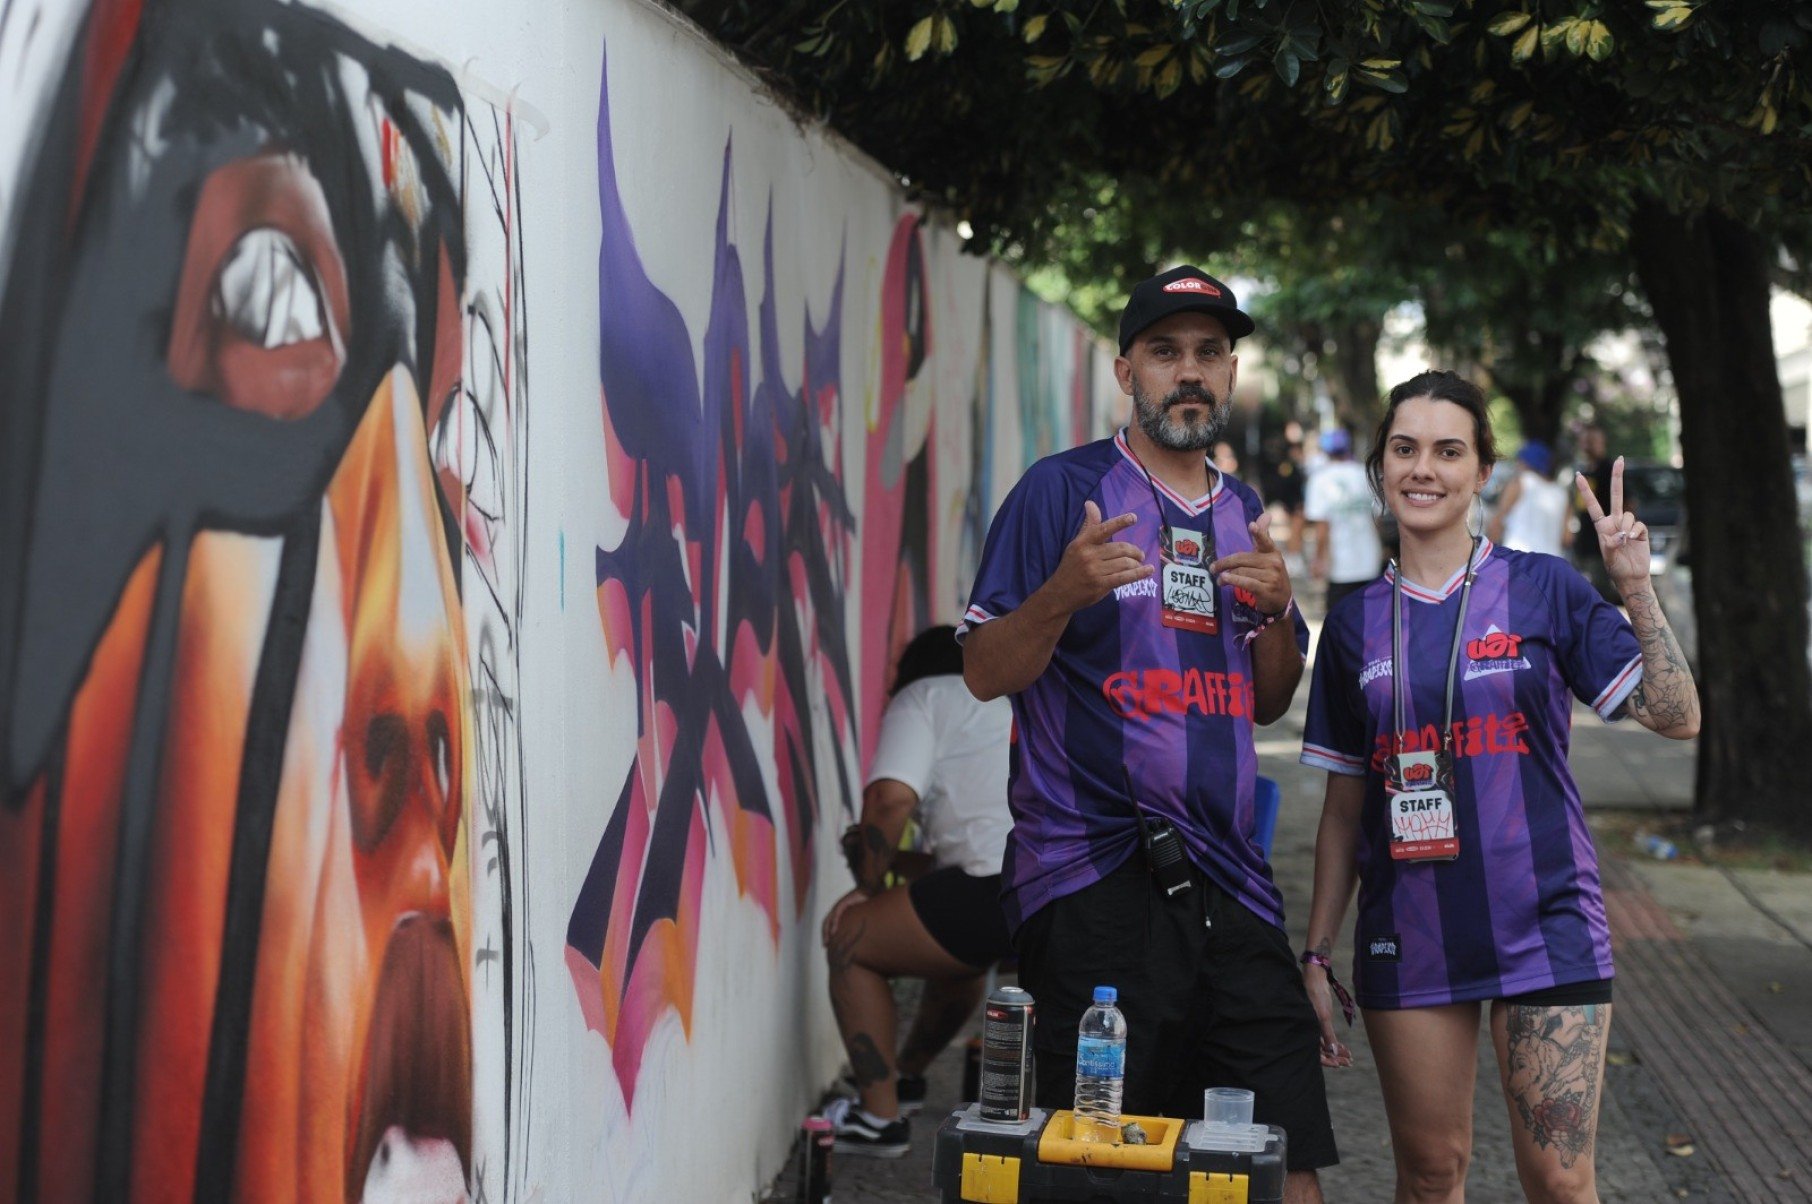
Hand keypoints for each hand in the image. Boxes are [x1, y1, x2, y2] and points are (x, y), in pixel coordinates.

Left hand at [820, 887, 868, 947]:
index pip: (829, 924)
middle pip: (826, 923)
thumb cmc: (867, 901)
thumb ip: (858, 923)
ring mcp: (839, 905)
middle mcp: (837, 908)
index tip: (827, 945)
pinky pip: (836, 914)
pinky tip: (834, 931)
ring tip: (828, 941)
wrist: (870, 888)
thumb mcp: (861, 914)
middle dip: (824, 934)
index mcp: (839, 911)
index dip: (827, 934)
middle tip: (825, 946)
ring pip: (828, 919)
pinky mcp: (843, 902)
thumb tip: (865, 936)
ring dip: (826, 931)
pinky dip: (834, 923)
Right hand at [1045, 501, 1151, 612]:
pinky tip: (1148, 570)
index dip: (1120, 522)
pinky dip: (1139, 574)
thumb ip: (1088, 526)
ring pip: (1124, 563)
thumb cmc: (1071, 566)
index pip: (1103, 529)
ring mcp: (1095, 571)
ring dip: (1136, 563)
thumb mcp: (1076, 544)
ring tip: (1138, 564)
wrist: (1059, 594)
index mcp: (1083, 543)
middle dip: (1134, 551)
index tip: (1133, 518)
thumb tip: (1091, 503)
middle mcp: (1089, 555)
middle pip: (1120, 548)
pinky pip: (1124, 577)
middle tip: (1139, 554)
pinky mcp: (1101, 586)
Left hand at [1209, 513, 1293, 614]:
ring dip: (1226, 575)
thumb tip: (1266, 514)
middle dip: (1225, 563)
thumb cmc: (1270, 574)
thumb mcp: (1268, 555)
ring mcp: (1272, 577)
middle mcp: (1274, 562)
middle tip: (1213, 567)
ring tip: (1219, 579)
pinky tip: (1223, 579)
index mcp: (1273, 552)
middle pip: (1242, 558)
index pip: (1265, 541)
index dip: (1259, 533)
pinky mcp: (1266, 589)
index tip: (1252, 525)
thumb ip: (1263, 537)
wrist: (1281, 600)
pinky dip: (1232, 580)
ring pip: (1241, 571)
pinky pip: (1245, 582)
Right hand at [1302, 966, 1353, 1067]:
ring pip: (1325, 1045)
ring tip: (1349, 1057)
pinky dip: (1335, 1043)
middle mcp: (1308, 1031)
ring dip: (1337, 1051)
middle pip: (1321, 1051)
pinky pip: (1326, 1037)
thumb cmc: (1316, 996)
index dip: (1328, 1061)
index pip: (1316, 1054)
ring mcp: (1314, 1027)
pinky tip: (1344, 1048)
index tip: (1340, 1064)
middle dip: (1335, 1057)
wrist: (1315, 978)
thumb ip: (1328, 1035)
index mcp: (1306, 1031)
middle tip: (1349, 1062)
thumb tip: (1333, 1053)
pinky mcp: (1319, 1022)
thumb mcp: (1323, 1016)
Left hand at [1575, 456, 1650, 590]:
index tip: (1578, 476)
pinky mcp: (1640, 530)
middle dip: (1618, 477)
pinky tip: (1634, 541)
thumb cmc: (1616, 567)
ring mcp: (1627, 525)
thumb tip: (1620, 535)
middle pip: (1616, 496)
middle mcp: (1614, 522)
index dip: (1585, 491)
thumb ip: (1611, 545)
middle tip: (1621, 459)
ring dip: (1626, 527)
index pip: (1593, 505)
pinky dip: (1636, 532)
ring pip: (1628, 514)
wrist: (1632, 576)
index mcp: (1601, 526)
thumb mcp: (1609, 557)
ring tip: (1624, 542)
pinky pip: (1638, 524)